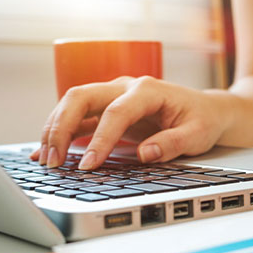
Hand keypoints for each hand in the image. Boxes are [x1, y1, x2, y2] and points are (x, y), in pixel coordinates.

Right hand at [30, 76, 229, 169]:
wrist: (207, 110)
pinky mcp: (108, 108)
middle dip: (61, 127)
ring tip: (46, 160)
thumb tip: (145, 154)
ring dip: (55, 129)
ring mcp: (114, 95)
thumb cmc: (202, 120)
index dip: (100, 140)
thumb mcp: (197, 134)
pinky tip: (46, 151)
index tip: (88, 165)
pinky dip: (60, 132)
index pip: (116, 112)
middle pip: (81, 97)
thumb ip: (172, 143)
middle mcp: (125, 87)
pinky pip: (78, 117)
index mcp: (148, 90)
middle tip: (53, 160)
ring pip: (73, 104)